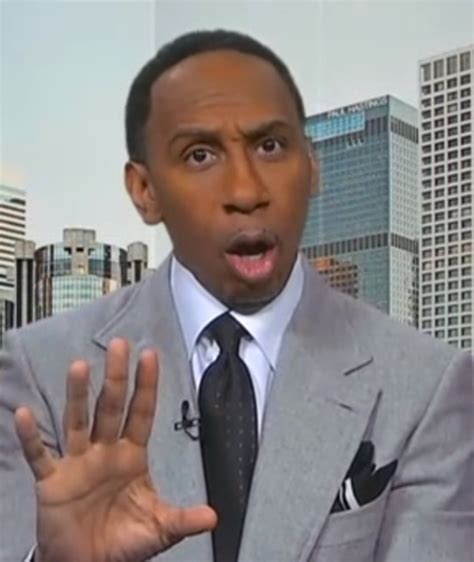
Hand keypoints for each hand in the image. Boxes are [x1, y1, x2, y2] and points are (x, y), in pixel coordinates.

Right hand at [15, 338, 216, 561]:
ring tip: (79, 367)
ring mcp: (78, 463)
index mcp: (132, 456)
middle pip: (110, 407)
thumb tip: (213, 517)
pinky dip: (32, 437)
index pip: (141, 413)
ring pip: (78, 421)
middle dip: (116, 377)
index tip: (150, 356)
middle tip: (119, 345)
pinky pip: (41, 455)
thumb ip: (181, 520)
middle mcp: (105, 451)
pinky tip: (25, 414)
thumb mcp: (157, 529)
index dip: (146, 386)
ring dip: (77, 396)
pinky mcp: (53, 482)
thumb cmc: (123, 541)